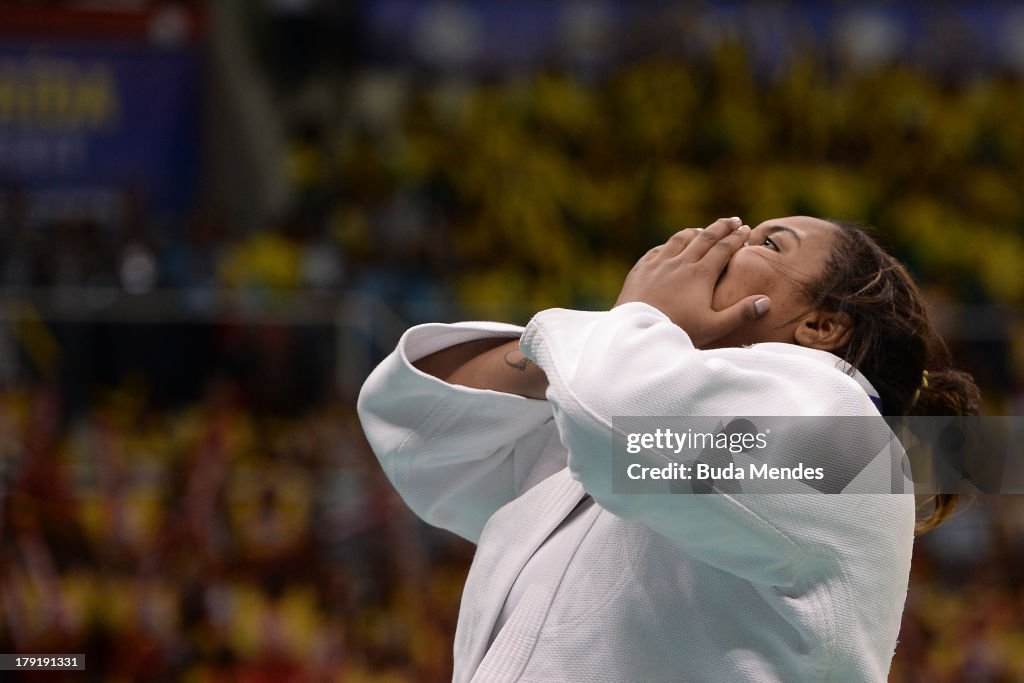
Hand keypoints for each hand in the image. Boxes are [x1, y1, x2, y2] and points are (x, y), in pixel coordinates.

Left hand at [615, 217, 770, 346]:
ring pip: (679, 240)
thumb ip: (741, 314)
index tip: (747, 229)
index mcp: (700, 274)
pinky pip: (657, 251)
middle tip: (733, 220)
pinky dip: (668, 245)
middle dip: (721, 227)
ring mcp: (658, 265)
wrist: (636, 331)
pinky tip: (669, 246)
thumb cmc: (678, 331)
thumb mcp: (713, 327)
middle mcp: (680, 263)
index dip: (736, 238)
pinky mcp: (640, 270)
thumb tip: (766, 301)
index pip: (723, 249)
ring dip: (694, 232)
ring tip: (703, 230)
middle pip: (704, 238)